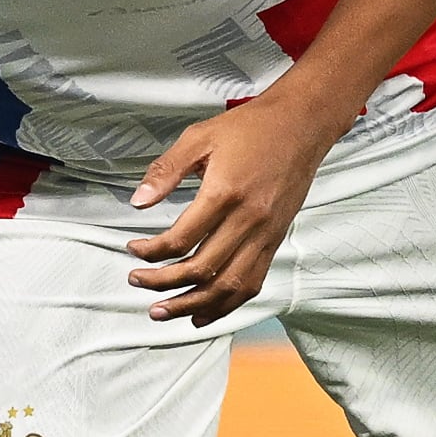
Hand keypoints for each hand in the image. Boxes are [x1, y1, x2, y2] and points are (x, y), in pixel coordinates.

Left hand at [126, 87, 332, 323]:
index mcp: (224, 194)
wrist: (301, 124)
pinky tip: (203, 312)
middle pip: (202, 270)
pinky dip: (226, 304)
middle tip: (136, 283)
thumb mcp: (199, 137)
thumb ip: (166, 171)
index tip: (133, 250)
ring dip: (193, 305)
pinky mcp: (275, 240)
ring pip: (228, 286)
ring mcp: (265, 234)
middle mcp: (248, 221)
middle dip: (164, 284)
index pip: (180, 240)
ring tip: (163, 312)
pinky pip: (251, 282)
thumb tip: (138, 201)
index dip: (150, 252)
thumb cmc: (250, 128)